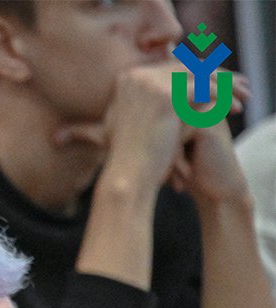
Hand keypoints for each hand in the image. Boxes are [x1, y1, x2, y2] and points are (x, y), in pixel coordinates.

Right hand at [55, 65, 250, 195]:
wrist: (128, 175)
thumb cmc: (130, 156)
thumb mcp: (131, 121)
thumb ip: (143, 101)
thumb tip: (161, 90)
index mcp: (127, 78)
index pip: (171, 68)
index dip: (197, 75)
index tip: (219, 83)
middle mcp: (136, 76)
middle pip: (187, 68)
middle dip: (215, 76)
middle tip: (238, 86)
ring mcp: (150, 83)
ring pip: (199, 76)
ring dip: (225, 84)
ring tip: (244, 96)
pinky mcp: (166, 96)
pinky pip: (205, 90)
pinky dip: (224, 97)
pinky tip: (237, 109)